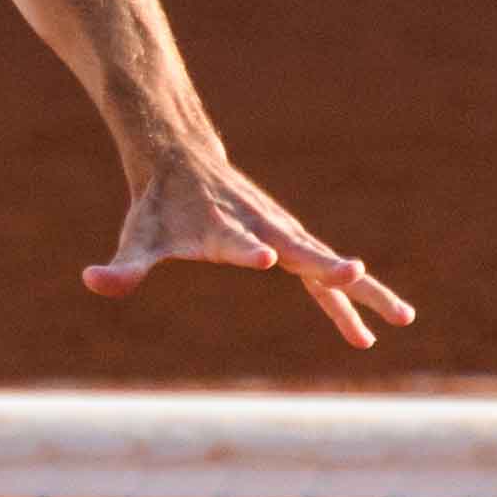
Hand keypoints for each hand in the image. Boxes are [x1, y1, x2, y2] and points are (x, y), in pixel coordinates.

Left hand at [90, 155, 418, 349]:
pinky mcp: (291, 243)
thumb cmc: (158, 207)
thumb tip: (92, 280)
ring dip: (364, 292)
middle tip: (358, 275)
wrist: (183, 161)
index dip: (249, 251)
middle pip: (304, 252)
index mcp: (224, 230)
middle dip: (330, 268)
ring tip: (403, 320)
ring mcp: (283, 235)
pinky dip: (349, 302)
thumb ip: (124, 266)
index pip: (238, 242)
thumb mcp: (137, 237)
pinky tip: (368, 335)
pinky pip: (324, 279)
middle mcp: (263, 230)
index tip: (267, 260)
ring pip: (328, 268)